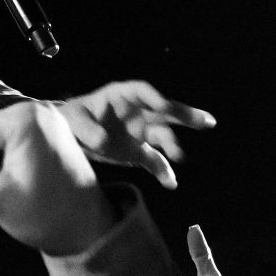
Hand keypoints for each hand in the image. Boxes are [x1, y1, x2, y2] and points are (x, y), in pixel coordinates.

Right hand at [0, 101, 114, 255]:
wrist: (88, 228)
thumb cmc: (44, 216)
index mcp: (22, 117)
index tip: (5, 186)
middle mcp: (37, 108)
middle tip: (16, 188)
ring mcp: (48, 116)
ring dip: (3, 164)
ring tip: (27, 185)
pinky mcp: (54, 128)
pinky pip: (16, 141)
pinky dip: (17, 161)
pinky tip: (34, 179)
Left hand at [56, 80, 215, 189]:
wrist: (68, 138)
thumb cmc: (70, 120)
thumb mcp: (72, 121)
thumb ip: (87, 129)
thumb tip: (105, 143)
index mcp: (121, 96)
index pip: (142, 91)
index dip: (154, 97)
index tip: (164, 105)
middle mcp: (136, 112)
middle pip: (164, 110)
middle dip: (184, 115)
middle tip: (207, 122)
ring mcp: (139, 132)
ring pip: (163, 135)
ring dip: (173, 145)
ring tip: (179, 157)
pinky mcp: (137, 152)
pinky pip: (155, 161)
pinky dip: (163, 171)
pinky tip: (170, 183)